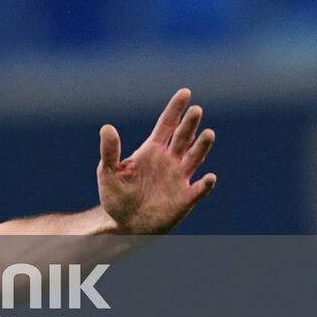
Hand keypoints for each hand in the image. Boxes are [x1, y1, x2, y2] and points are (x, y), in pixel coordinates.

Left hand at [98, 89, 215, 234]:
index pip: (167, 125)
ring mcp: (179, 178)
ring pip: (195, 158)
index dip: (176, 109)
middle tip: (196, 110)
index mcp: (151, 150)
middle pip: (182, 137)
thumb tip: (107, 127)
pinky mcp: (185, 198)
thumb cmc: (116, 195)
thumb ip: (110, 151)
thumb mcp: (109, 171)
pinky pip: (199, 189)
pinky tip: (209, 177)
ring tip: (208, 133)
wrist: (125, 224)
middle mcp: (169, 160)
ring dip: (202, 147)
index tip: (186, 92)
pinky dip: (205, 184)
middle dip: (189, 124)